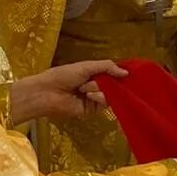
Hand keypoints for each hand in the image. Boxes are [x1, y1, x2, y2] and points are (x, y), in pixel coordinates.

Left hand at [10, 61, 127, 125]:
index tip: (130, 74)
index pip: (112, 73)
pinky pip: (104, 104)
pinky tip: (90, 95)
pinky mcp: (91, 109)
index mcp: (92, 73)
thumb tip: (126, 72)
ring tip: (86, 88)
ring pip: (110, 94)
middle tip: (107, 80)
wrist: (47, 93)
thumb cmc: (63, 75)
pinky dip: (100, 98)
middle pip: (113, 84)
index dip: (120, 73)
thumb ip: (107, 67)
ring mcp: (93, 97)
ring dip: (100, 89)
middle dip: (110, 82)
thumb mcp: (86, 66)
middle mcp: (95, 85)